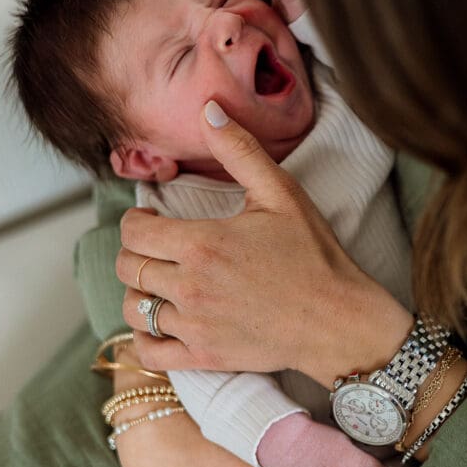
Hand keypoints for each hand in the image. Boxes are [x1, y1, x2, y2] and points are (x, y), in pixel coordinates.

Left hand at [117, 103, 412, 384]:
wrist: (339, 320)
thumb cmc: (315, 256)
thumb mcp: (281, 194)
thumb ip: (240, 151)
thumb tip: (208, 109)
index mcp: (202, 243)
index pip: (133, 232)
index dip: (136, 221)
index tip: (152, 221)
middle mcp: (190, 286)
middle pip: (127, 268)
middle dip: (134, 253)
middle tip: (156, 250)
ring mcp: (194, 326)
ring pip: (133, 308)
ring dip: (139, 293)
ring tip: (159, 284)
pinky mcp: (204, 357)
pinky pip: (149, 352)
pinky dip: (144, 338)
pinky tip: (160, 323)